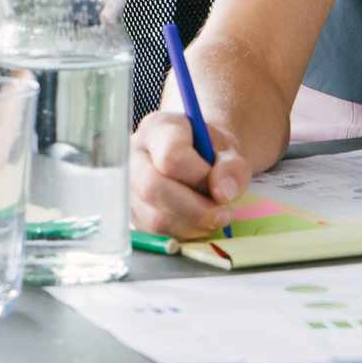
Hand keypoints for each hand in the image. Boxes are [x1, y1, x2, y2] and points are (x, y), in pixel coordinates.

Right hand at [129, 110, 249, 238]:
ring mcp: (129, 188)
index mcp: (158, 128)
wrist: (199, 157)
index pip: (171, 156)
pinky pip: (156, 234)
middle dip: (195, 208)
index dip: (200, 176)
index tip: (222, 185)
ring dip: (193, 224)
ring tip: (216, 216)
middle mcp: (134, 156)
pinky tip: (200, 222)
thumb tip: (223, 194)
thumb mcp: (230, 150)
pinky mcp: (134, 214)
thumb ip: (232, 167)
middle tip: (223, 213)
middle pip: (154, 188)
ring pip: (155, 217)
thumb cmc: (211, 150)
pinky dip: (184, 234)